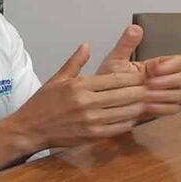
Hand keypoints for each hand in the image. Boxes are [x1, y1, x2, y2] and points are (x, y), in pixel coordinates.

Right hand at [5, 43, 147, 150]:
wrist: (30, 128)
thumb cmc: (42, 105)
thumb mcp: (57, 79)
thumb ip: (75, 62)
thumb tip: (86, 45)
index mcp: (80, 85)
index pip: (116, 79)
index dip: (134, 78)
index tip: (142, 76)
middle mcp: (87, 102)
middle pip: (126, 95)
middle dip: (141, 91)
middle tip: (151, 89)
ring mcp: (91, 121)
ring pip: (126, 112)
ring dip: (138, 107)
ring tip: (145, 102)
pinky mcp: (92, 136)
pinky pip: (119, 128)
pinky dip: (129, 122)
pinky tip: (131, 117)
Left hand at [96, 25, 180, 119]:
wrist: (102, 102)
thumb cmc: (108, 82)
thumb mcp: (115, 60)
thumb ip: (125, 44)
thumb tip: (134, 29)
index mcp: (157, 65)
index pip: (179, 61)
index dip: (171, 65)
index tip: (154, 69)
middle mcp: (165, 79)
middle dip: (172, 80)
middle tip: (152, 84)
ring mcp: (165, 94)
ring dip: (166, 95)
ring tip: (146, 96)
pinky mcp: (161, 109)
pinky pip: (173, 109)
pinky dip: (162, 107)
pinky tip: (148, 105)